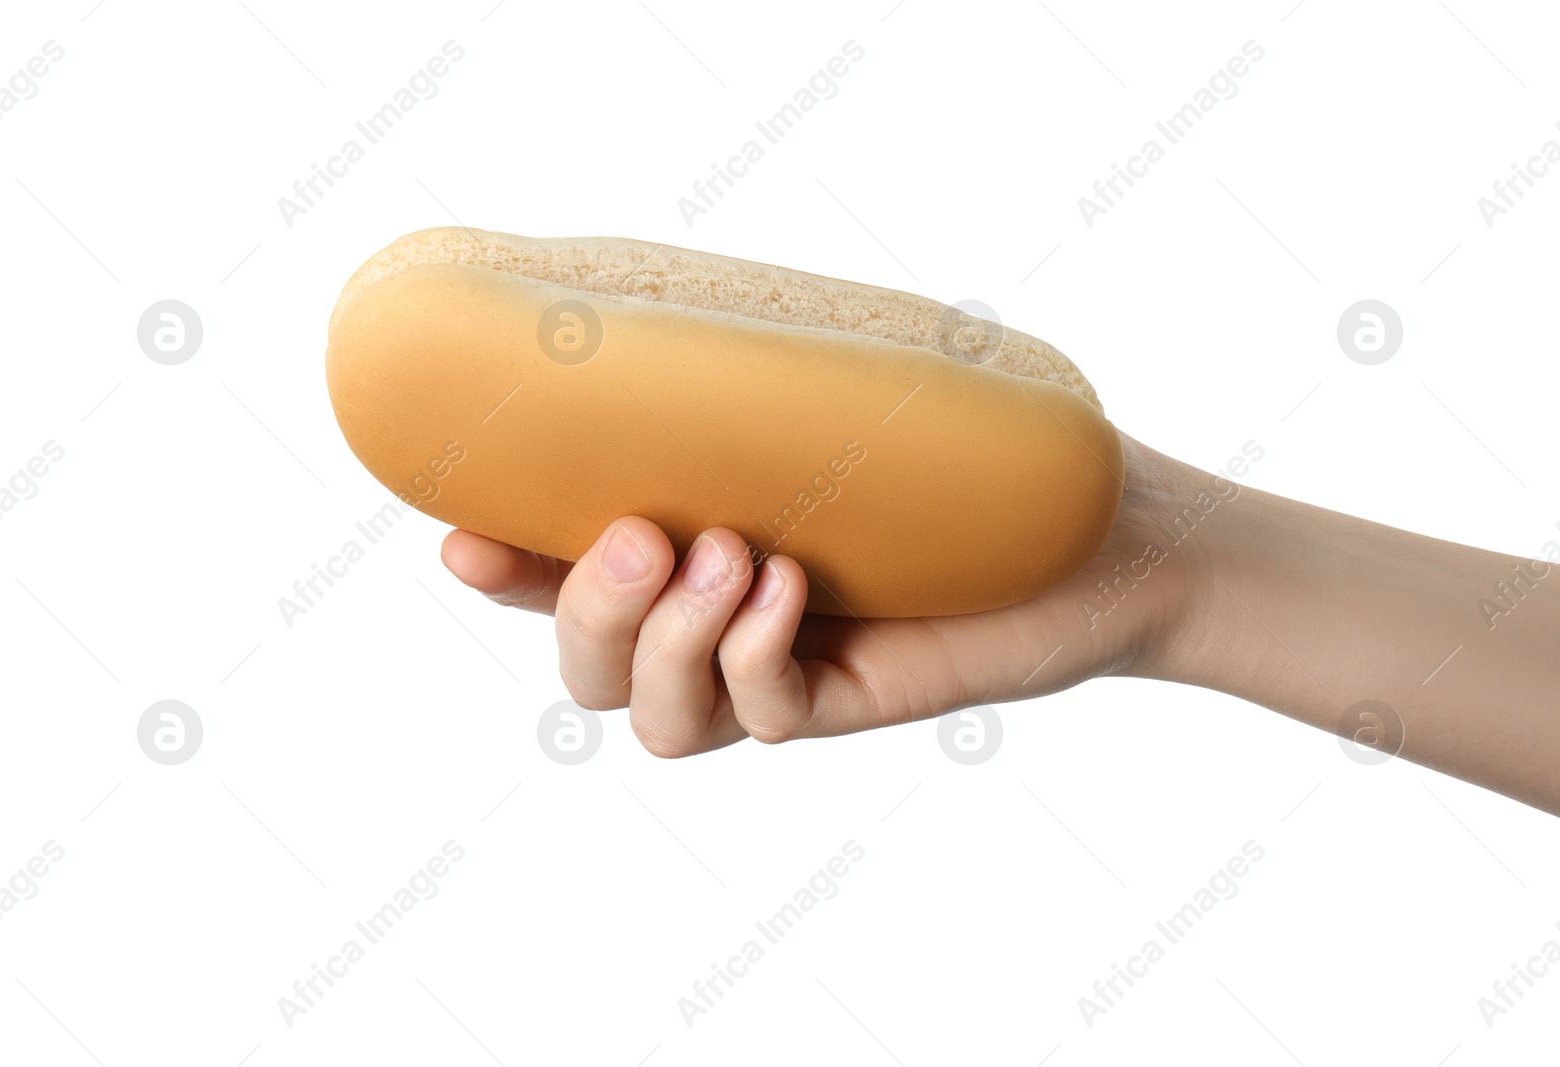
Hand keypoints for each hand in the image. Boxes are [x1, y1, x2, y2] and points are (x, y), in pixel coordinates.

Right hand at [439, 432, 1210, 756]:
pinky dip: (753, 657)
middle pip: (590, 674)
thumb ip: (746, 376)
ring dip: (667, 641)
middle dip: (586, 611)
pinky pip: (754, 723)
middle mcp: (724, 621)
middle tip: (646, 528)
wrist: (1101, 521)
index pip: (569, 576)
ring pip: (653, 719)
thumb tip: (652, 308)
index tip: (458, 538)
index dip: (504, 573)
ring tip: (735, 556)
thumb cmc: (970, 441)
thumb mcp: (844, 391)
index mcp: (698, 546)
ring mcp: (780, 672)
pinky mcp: (842, 704)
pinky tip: (795, 592)